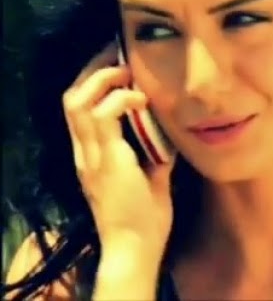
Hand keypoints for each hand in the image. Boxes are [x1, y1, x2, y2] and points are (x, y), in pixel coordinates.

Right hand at [62, 42, 173, 258]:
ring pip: (78, 102)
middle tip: (120, 54)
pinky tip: (141, 97)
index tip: (119, 62)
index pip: (79, 106)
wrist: (136, 247)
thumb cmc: (144, 216)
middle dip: (94, 70)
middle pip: (71, 97)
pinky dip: (120, 99)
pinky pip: (103, 117)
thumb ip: (154, 150)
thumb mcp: (150, 175)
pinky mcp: (105, 162)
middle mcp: (84, 152)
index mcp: (91, 154)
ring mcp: (90, 156)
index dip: (95, 80)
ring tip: (127, 70)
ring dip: (103, 79)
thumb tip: (171, 129)